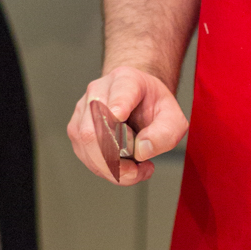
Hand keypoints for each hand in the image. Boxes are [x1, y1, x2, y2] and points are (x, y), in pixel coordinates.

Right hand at [68, 65, 187, 184]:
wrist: (138, 102)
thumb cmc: (153, 107)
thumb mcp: (173, 118)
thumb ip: (165, 133)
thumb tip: (142, 150)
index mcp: (126, 80)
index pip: (120, 90)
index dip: (118, 103)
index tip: (120, 115)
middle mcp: (99, 91)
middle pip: (95, 127)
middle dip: (116, 158)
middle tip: (138, 168)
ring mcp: (84, 111)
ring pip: (87, 145)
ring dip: (112, 167)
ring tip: (135, 169)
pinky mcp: (77, 130)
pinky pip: (86, 156)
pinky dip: (106, 169)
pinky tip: (123, 167)